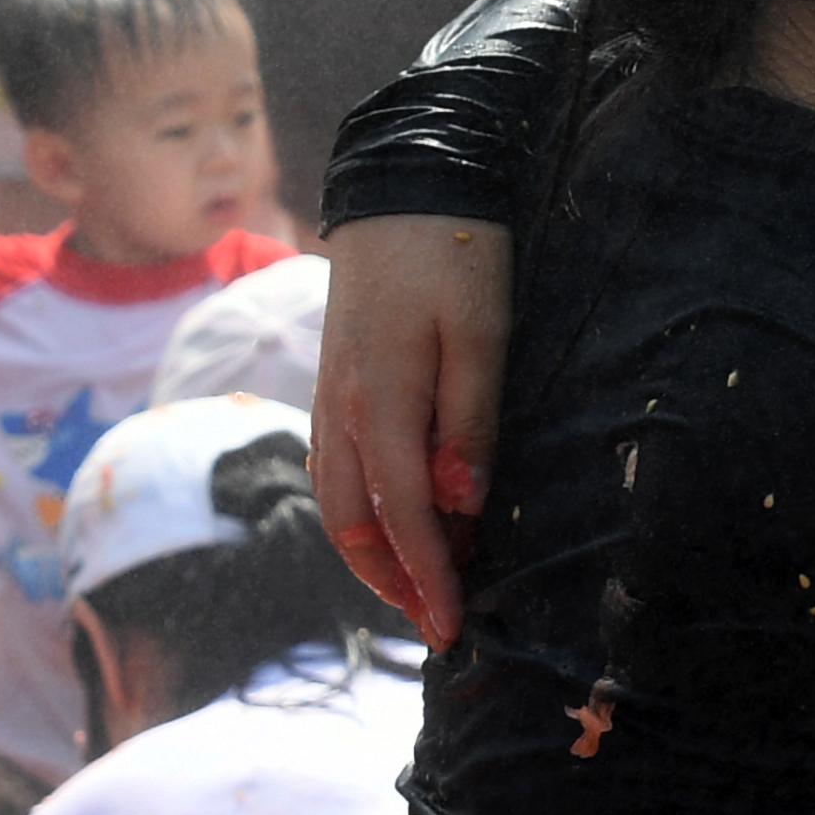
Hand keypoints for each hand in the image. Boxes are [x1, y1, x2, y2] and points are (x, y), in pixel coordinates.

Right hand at [310, 216, 511, 651]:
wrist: (404, 186)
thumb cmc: (455, 254)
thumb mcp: (482, 330)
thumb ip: (469, 419)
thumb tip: (458, 504)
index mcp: (380, 399)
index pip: (402, 513)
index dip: (430, 575)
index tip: (457, 626)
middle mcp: (342, 409)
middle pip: (353, 524)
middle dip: (395, 584)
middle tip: (441, 628)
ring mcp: (332, 397)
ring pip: (338, 502)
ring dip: (374, 557)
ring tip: (421, 593)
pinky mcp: (336, 385)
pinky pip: (337, 471)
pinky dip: (363, 517)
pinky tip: (396, 528)